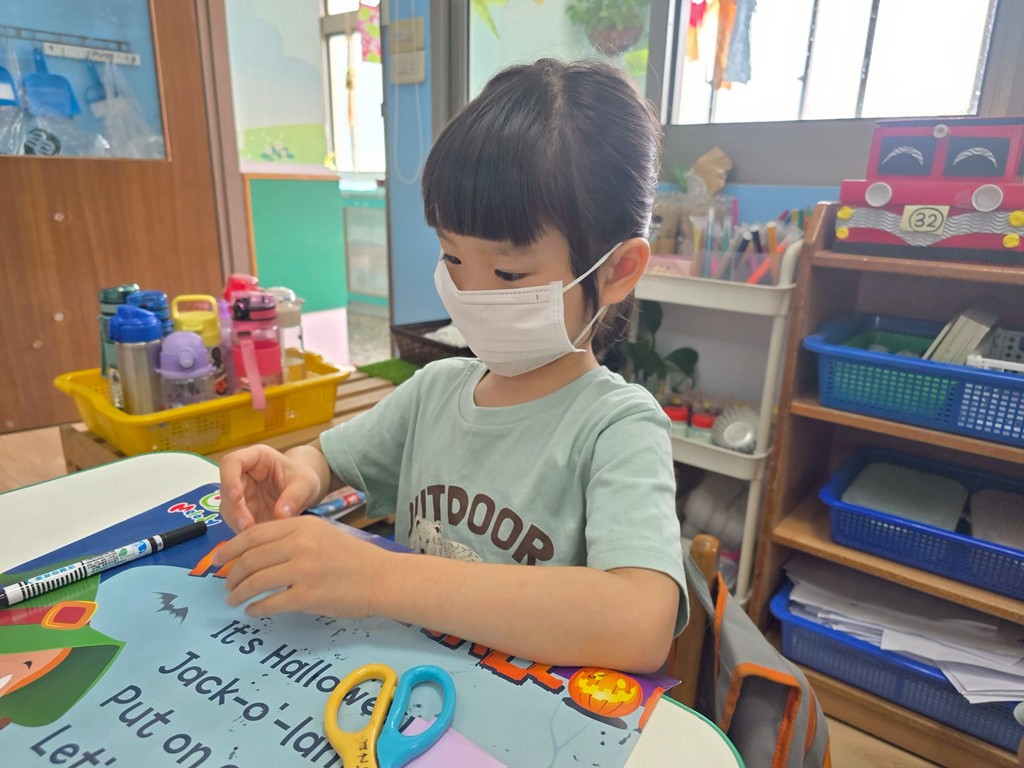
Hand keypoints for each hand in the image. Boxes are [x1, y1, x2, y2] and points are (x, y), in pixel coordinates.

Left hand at [212, 516, 386, 617]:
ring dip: (239, 593)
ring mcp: (303, 571)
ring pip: (256, 582)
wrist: (381, 578)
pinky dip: (256, 609)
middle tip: (226, 585)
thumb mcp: (321, 535)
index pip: (253, 535)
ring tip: (233, 599)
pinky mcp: (307, 596)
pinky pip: (270, 603)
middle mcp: (299, 545)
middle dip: (231, 574)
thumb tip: (256, 551)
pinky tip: (253, 611)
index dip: (230, 548)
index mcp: (301, 526)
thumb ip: (291, 537)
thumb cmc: (352, 558)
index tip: (218, 560)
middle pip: (250, 559)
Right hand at [219, 444, 323, 531]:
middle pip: (226, 490)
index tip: (236, 497)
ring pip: (228, 509)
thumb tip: (281, 514)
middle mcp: (242, 475)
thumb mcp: (306, 484)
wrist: (304, 492)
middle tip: (247, 526)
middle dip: (235, 509)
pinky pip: (236, 522)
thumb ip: (295, 496)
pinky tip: (257, 540)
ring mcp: (241, 494)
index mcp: (256, 458)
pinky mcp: (242, 512)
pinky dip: (243, 532)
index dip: (229, 478)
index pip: (231, 462)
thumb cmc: (303, 480)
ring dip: (237, 523)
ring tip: (255, 535)